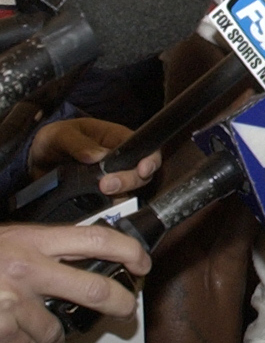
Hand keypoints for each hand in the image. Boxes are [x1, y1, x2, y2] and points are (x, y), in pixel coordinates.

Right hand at [0, 223, 151, 342]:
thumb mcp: (7, 239)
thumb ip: (39, 248)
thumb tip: (78, 258)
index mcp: (32, 240)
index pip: (98, 238)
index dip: (130, 250)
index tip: (143, 263)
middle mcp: (27, 268)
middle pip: (94, 288)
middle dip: (119, 303)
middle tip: (126, 311)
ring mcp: (12, 301)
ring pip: (57, 330)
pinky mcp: (0, 329)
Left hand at [28, 117, 160, 196]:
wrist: (37, 160)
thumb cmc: (54, 139)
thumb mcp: (61, 134)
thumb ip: (78, 143)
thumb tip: (98, 156)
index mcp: (117, 139)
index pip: (144, 148)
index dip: (150, 160)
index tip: (142, 169)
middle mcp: (120, 160)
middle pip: (140, 174)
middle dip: (128, 180)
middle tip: (107, 185)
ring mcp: (112, 179)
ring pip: (130, 191)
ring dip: (119, 195)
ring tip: (100, 193)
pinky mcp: (101, 196)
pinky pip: (112, 204)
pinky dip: (108, 208)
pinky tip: (97, 207)